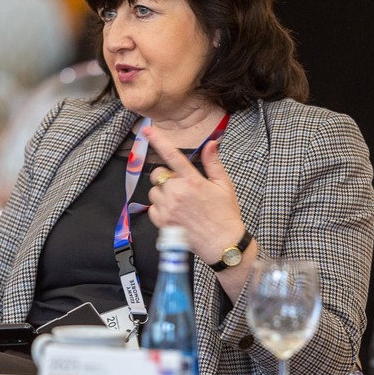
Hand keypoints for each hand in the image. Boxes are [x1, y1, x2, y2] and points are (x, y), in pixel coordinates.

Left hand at [145, 126, 245, 265]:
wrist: (222, 244)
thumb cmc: (225, 214)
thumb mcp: (224, 185)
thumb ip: (213, 163)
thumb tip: (211, 143)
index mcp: (193, 181)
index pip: (172, 155)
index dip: (158, 140)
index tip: (147, 130)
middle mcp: (177, 193)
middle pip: (158, 175)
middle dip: (166, 177)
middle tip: (180, 186)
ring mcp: (168, 209)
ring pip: (154, 192)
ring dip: (163, 193)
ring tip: (180, 202)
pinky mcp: (163, 223)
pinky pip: (152, 208)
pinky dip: (160, 208)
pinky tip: (175, 213)